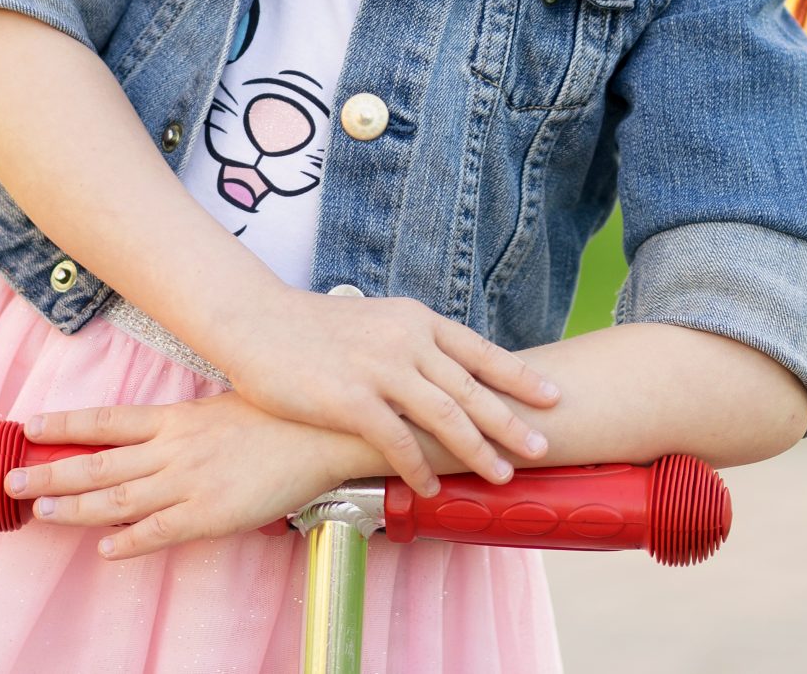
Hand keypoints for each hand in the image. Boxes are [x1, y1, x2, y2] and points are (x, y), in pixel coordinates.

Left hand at [4, 395, 368, 560]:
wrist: (325, 431)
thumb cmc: (279, 415)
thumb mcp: (222, 407)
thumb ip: (185, 423)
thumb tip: (156, 430)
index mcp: (176, 418)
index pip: (107, 420)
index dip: (65, 424)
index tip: (27, 426)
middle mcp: (174, 448)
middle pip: (100, 461)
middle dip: (52, 470)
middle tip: (12, 478)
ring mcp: (190, 482)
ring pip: (120, 498)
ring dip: (77, 506)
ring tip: (42, 512)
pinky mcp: (212, 514)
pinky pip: (161, 531)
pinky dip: (131, 541)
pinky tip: (105, 549)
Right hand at [211, 286, 558, 496]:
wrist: (255, 321)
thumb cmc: (311, 329)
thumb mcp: (373, 323)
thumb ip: (408, 343)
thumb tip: (439, 371)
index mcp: (415, 320)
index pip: (480, 351)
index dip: (519, 376)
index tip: (552, 396)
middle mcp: (407, 340)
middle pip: (473, 387)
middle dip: (512, 421)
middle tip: (545, 447)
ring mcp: (381, 369)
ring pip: (445, 415)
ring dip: (476, 450)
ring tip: (501, 476)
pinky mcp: (352, 399)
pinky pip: (397, 441)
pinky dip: (418, 467)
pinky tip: (428, 487)